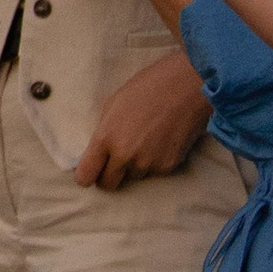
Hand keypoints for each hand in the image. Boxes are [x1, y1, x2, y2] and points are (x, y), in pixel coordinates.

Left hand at [73, 51, 213, 187]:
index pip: (85, 176)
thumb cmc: (147, 88)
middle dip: (108, 175)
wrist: (186, 87)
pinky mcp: (168, 167)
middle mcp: (125, 156)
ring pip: (133, 176)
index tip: (90, 171)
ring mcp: (148, 164)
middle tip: (115, 160)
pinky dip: (155, 161)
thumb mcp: (113, 104)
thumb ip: (103, 132)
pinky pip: (154, 172)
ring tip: (146, 139)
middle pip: (108, 184)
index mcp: (106, 139)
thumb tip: (97, 152)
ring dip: (134, 165)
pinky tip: (161, 140)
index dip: (86, 175)